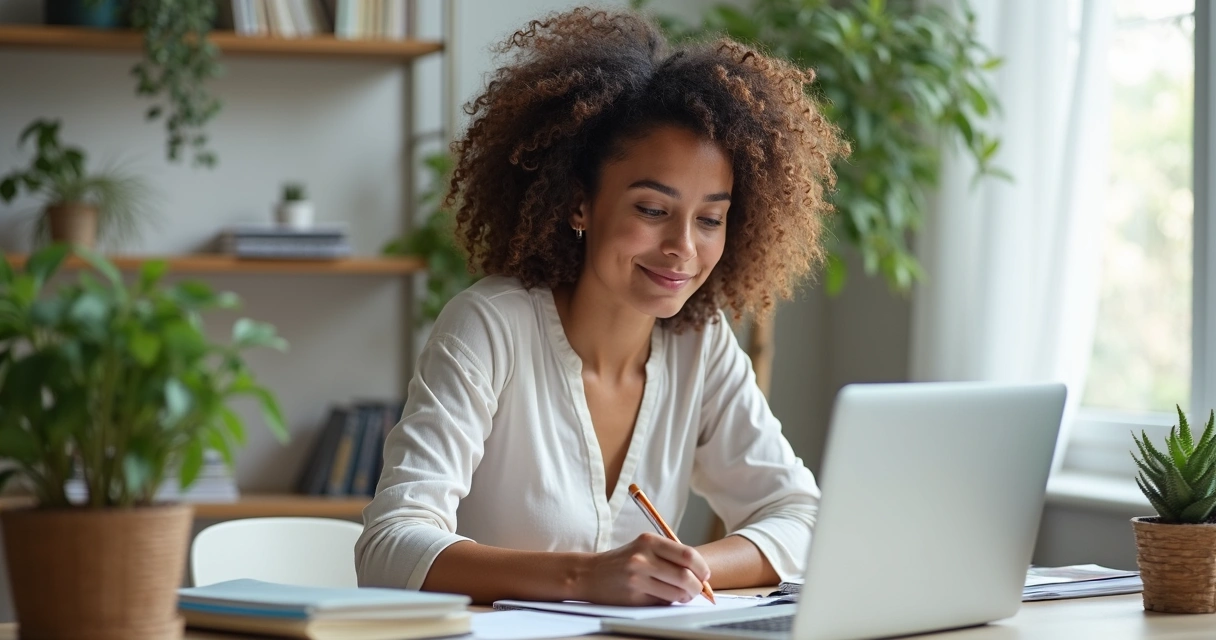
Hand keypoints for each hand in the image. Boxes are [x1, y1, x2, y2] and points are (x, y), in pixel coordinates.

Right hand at [575, 532, 710, 605]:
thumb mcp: (644, 547)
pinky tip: (662, 596)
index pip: (688, 555)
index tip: (704, 575)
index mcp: (649, 541)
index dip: (702, 568)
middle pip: (685, 576)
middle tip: (697, 589)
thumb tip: (700, 573)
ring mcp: (637, 578)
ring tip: (681, 594)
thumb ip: (670, 555)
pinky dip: (669, 601)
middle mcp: (643, 558)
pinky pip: (662, 602)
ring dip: (684, 597)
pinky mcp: (634, 596)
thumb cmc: (623, 560)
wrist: (590, 573)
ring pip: (676, 593)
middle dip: (697, 587)